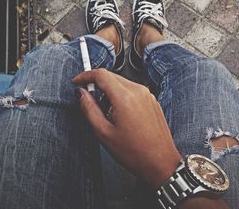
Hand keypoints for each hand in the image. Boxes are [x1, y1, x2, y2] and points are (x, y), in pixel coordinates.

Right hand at [72, 69, 181, 187]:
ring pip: (122, 83)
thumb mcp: (104, 133)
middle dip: (97, 83)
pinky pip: (132, 91)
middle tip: (88, 98)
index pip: (101, 74)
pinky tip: (120, 115)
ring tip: (106, 113)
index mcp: (125, 97)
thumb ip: (89, 109)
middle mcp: (138, 91)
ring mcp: (148, 95)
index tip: (78, 81)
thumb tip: (82, 93)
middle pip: (112, 76)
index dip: (86, 75)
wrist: (161, 162)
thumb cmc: (136, 152)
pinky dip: (121, 96)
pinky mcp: (152, 101)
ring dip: (109, 91)